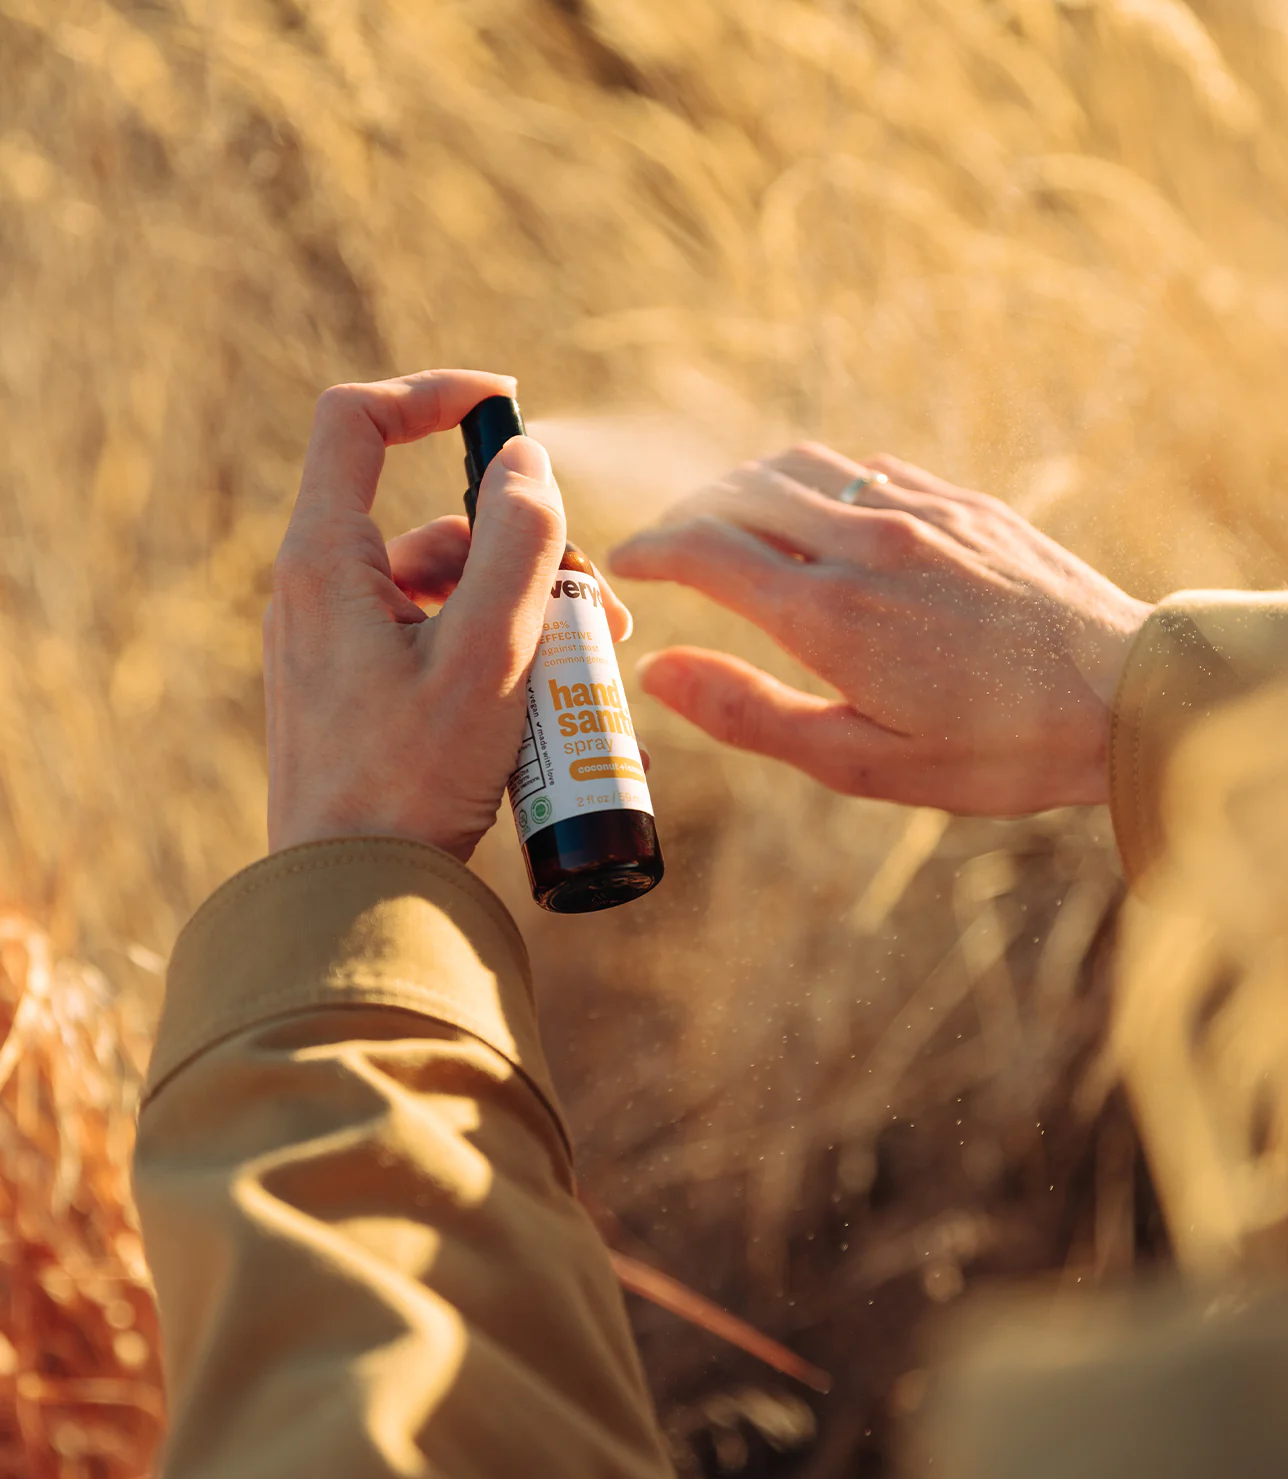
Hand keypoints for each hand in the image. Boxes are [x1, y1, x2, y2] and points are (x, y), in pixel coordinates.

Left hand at [264, 369, 631, 860]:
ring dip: (531, 619)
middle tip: (604, 612)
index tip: (509, 406)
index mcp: (328, 562)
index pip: (359, 421)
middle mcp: (320, 595)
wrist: (352, 902)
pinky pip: (437, 654)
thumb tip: (529, 463)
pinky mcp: (358, 701)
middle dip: (532, 556)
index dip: (433, 394)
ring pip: (447, 598)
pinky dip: (501, 667)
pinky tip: (566, 725)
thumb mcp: (488, 655)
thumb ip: (519, 545)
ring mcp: (336, 652)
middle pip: (437, 529)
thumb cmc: (412, 780)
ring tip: (602, 681)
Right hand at [609, 445, 1150, 814]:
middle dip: (686, 516)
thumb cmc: (995, 748)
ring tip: (727, 523)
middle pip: (738, 494)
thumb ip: (749, 713)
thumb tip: (656, 671)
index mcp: (827, 613)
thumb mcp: (860, 761)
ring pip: (799, 465)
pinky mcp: (960, 502)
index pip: (704, 548)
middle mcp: (864, 543)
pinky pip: (863, 467)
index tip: (624, 562)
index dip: (651, 550)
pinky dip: (815, 482)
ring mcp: (916, 511)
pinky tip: (818, 516)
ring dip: (745, 487)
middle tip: (666, 550)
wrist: (1126, 696)